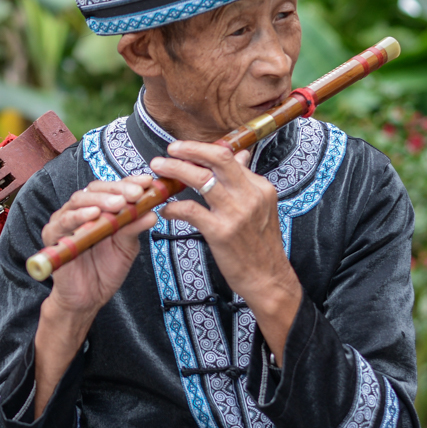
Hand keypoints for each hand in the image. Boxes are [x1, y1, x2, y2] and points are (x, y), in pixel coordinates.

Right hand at [42, 176, 159, 318]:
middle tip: (135, 194)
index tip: (147, 183)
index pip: (112, 189)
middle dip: (117, 189)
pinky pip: (64, 221)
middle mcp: (81, 211)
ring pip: (80, 200)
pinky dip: (79, 215)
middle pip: (95, 189)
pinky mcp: (53, 235)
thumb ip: (134, 228)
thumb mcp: (126, 247)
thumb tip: (152, 213)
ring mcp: (65, 220)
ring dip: (100, 199)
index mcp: (100, 209)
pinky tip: (94, 214)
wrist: (88, 298)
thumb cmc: (105, 271)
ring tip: (118, 203)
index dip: (129, 183)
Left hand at [150, 141, 301, 360]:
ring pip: (200, 179)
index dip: (202, 150)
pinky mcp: (221, 231)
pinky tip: (165, 209)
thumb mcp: (260, 207)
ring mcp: (235, 213)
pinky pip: (190, 210)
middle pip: (217, 158)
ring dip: (175, 170)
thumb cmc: (259, 245)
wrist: (268, 279)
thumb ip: (246, 181)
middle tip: (169, 149)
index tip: (185, 149)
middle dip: (189, 149)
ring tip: (158, 169)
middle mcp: (249, 195)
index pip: (228, 157)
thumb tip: (240, 155)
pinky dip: (173, 206)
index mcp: (259, 187)